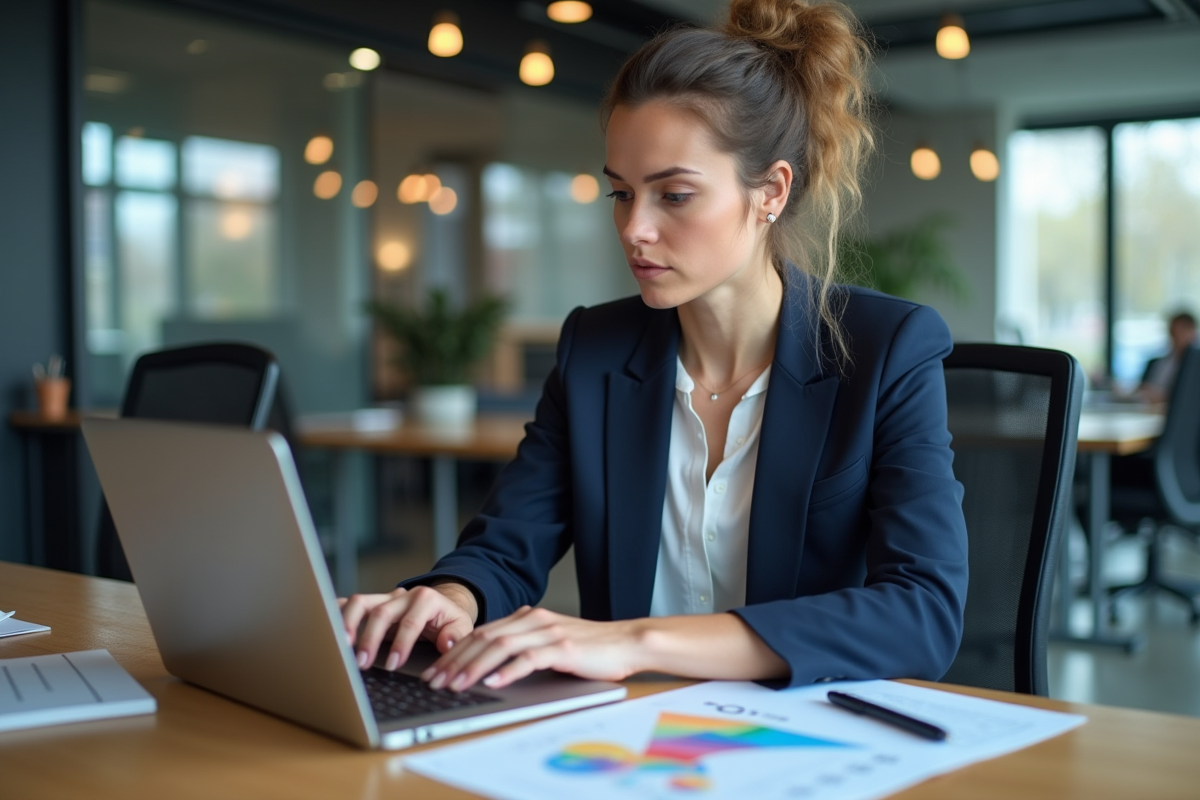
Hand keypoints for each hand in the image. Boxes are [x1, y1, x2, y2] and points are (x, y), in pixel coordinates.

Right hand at [339, 583, 476, 671]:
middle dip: (370, 638)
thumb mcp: (462, 626)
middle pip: (381, 611)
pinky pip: (349, 604)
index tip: (392, 664)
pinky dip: (336, 614)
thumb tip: (445, 643)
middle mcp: (402, 595)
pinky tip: (327, 630)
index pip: (410, 622)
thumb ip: (456, 635)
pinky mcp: (372, 605)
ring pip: (360, 602)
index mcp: (426, 599)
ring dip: (348, 624)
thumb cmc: (449, 621)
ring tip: (341, 647)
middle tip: (362, 663)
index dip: (401, 644)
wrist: (442, 606)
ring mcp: (384, 598)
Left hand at [420, 606, 642, 692]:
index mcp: (527, 617)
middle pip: (484, 638)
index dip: (455, 652)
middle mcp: (534, 620)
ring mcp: (548, 632)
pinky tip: (493, 682)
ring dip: (474, 667)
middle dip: (455, 661)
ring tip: (456, 685)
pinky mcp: (563, 647)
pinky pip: (529, 658)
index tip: (436, 671)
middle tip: (436, 681)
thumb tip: (487, 667)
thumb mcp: (549, 642)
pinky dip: (508, 671)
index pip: (481, 633)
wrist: (627, 642)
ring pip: (500, 646)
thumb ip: (522, 647)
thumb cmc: (589, 649)